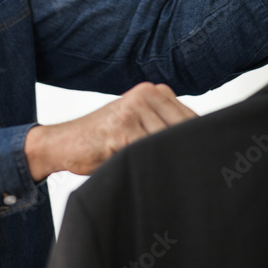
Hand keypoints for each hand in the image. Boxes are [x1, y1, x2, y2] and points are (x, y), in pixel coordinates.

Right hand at [24, 82, 196, 180]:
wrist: (63, 143)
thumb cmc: (103, 140)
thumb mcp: (137, 125)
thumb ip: (164, 128)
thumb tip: (203, 148)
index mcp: (154, 91)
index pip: (193, 119)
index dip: (199, 142)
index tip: (204, 162)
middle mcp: (146, 94)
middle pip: (184, 130)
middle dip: (187, 152)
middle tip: (193, 174)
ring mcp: (133, 109)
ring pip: (169, 140)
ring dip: (170, 161)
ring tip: (167, 176)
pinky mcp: (122, 128)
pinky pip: (149, 150)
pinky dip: (153, 165)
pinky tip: (148, 174)